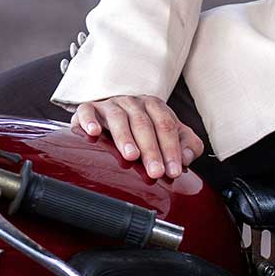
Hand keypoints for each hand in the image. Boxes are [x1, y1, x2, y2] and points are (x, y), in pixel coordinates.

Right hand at [71, 95, 204, 179]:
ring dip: (125, 137)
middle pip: (144, 124)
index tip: (174, 171)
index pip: (166, 126)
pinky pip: (87, 111)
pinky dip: (90, 121)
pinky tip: (94, 133)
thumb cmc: (141, 129)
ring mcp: (110, 104)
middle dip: (151, 149)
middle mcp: (133, 102)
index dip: (171, 149)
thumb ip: (185, 144)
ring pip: (119, 118)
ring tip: (131, 156)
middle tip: (155, 172)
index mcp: (154, 106)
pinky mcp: (88, 108)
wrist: (107, 114)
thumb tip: (187, 158)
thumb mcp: (167, 134)